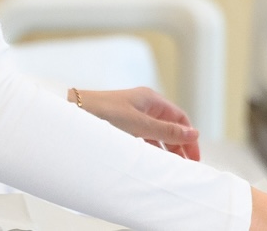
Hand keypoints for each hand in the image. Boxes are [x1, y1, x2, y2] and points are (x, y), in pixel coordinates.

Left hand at [72, 86, 201, 159]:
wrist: (73, 112)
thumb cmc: (104, 113)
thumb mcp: (140, 124)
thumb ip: (167, 131)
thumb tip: (194, 133)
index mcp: (151, 99)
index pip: (180, 118)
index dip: (189, 136)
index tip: (194, 156)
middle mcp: (143, 105)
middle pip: (170, 126)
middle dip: (180, 145)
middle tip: (186, 165)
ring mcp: (132, 115)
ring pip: (156, 134)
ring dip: (165, 149)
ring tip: (171, 167)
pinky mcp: (121, 125)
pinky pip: (142, 138)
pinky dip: (150, 149)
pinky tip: (152, 160)